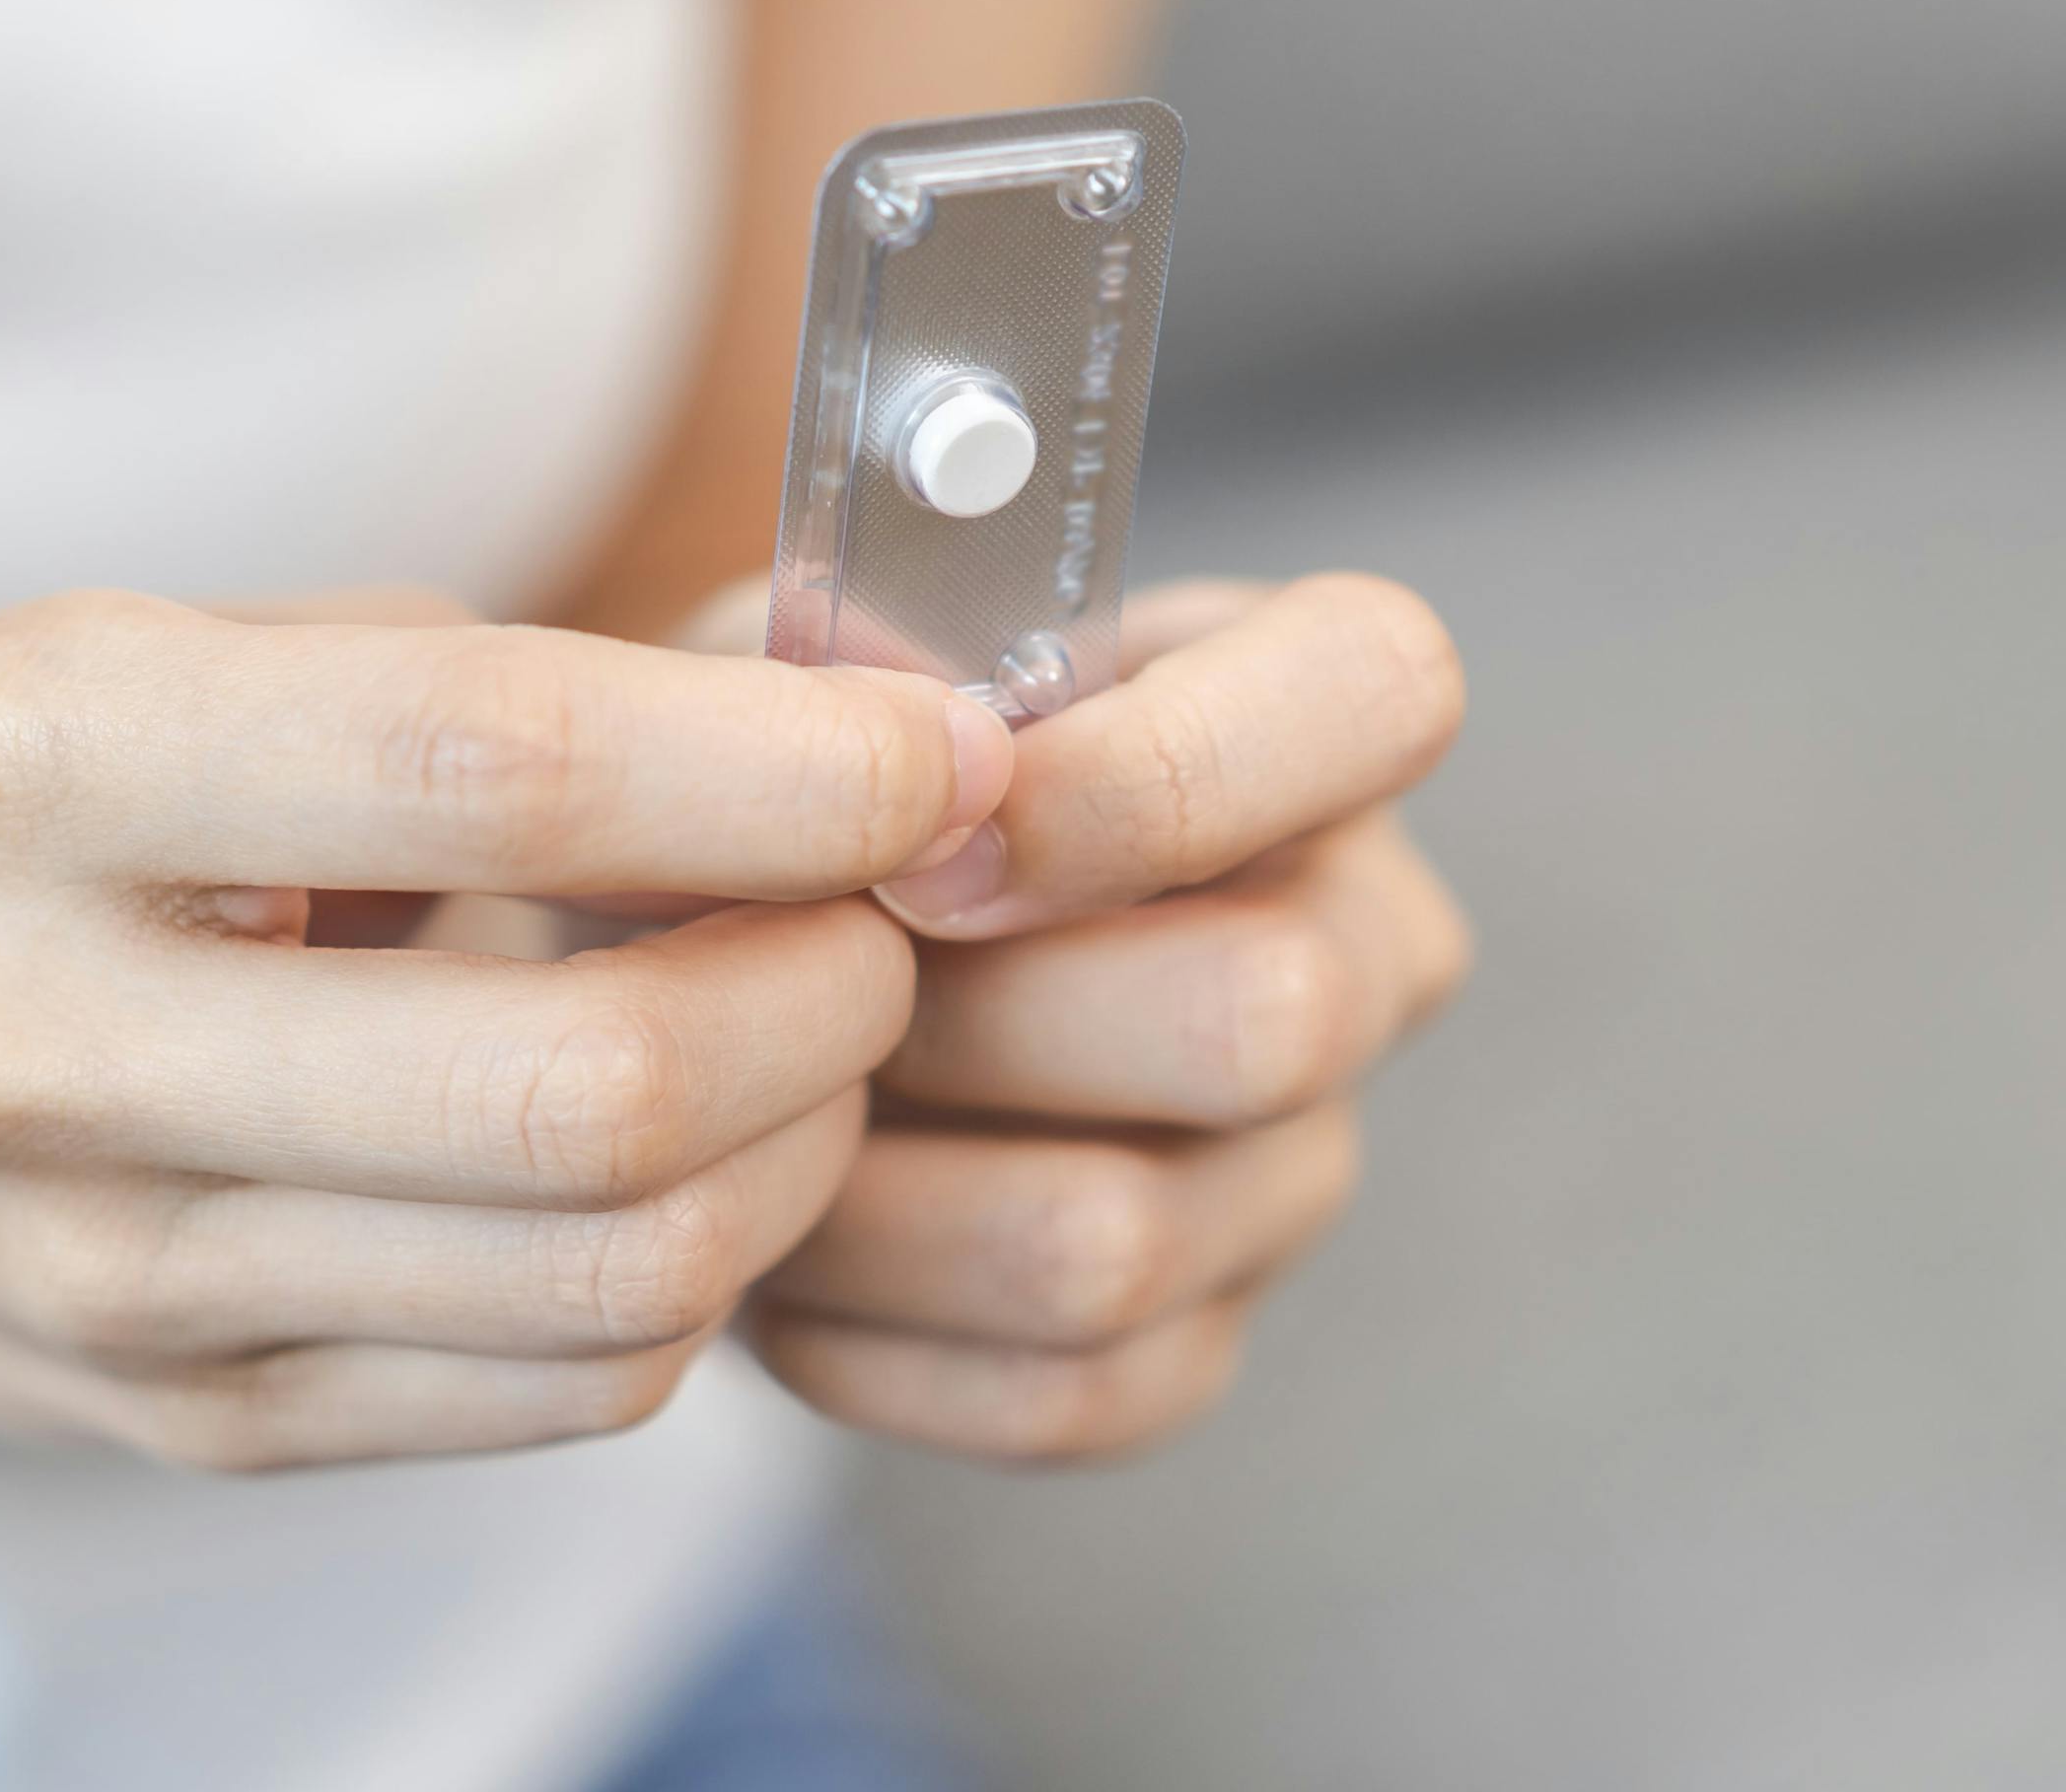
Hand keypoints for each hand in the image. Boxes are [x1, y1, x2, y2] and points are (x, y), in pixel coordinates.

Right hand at [0, 589, 1015, 1471]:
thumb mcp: (158, 646)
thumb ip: (473, 688)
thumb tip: (843, 728)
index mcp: (33, 761)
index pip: (493, 771)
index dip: (781, 769)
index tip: (941, 749)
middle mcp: (39, 1037)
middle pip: (586, 1086)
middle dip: (834, 987)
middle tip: (885, 904)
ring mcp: (105, 1275)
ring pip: (615, 1277)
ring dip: (800, 1144)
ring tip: (804, 1022)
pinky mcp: (183, 1425)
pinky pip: (560, 1389)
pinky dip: (696, 1270)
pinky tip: (680, 1153)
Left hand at [735, 575, 1470, 1459]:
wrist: (683, 984)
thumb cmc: (763, 792)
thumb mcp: (772, 677)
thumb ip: (844, 690)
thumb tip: (913, 783)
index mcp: (1289, 714)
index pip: (1382, 687)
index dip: (1165, 773)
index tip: (932, 841)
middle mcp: (1353, 944)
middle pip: (1274, 1014)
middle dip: (982, 1012)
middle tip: (805, 993)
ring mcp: (1294, 1167)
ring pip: (1125, 1233)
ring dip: (882, 1193)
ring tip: (756, 1122)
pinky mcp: (1192, 1347)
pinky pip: (1060, 1388)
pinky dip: (872, 1329)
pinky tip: (780, 1247)